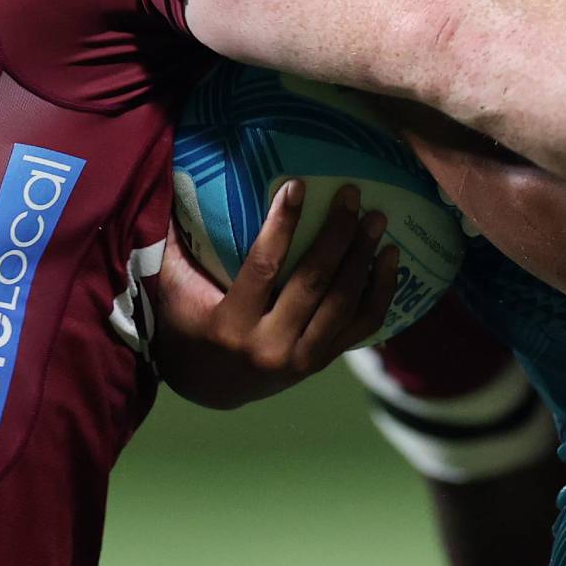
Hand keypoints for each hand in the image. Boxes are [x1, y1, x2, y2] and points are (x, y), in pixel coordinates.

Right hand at [151, 180, 400, 409]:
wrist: (209, 388)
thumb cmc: (186, 322)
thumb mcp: (173, 288)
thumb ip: (174, 242)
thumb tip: (174, 178)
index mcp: (230, 325)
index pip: (263, 267)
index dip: (282, 225)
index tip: (298, 185)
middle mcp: (270, 346)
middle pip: (314, 283)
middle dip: (337, 236)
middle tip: (352, 195)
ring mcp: (301, 360)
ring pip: (342, 305)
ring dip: (364, 259)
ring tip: (377, 221)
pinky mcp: (322, 363)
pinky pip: (361, 327)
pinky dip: (381, 293)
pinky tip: (392, 260)